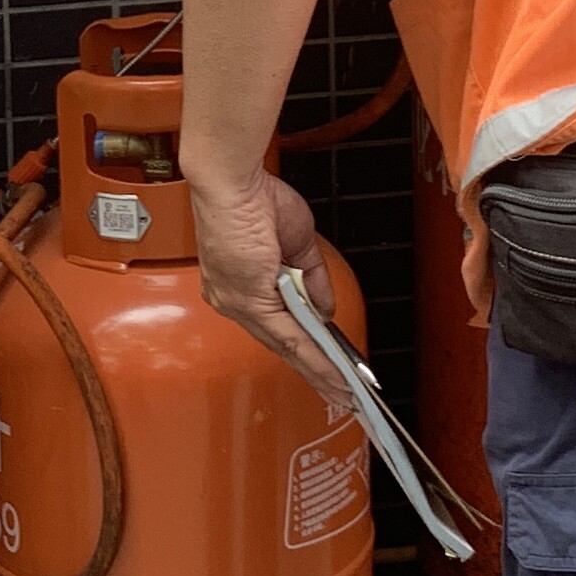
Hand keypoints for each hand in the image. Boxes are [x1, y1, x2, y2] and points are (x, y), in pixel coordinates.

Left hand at [187, 162, 350, 412]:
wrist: (233, 181)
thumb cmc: (254, 198)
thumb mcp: (297, 244)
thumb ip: (312, 281)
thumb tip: (325, 312)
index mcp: (238, 286)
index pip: (275, 327)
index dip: (303, 350)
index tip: (324, 369)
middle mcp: (232, 301)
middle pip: (280, 345)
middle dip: (314, 373)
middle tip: (338, 395)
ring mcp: (238, 304)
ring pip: (286, 347)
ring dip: (318, 372)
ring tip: (343, 391)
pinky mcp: (250, 300)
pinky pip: (288, 336)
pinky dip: (314, 357)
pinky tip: (332, 372)